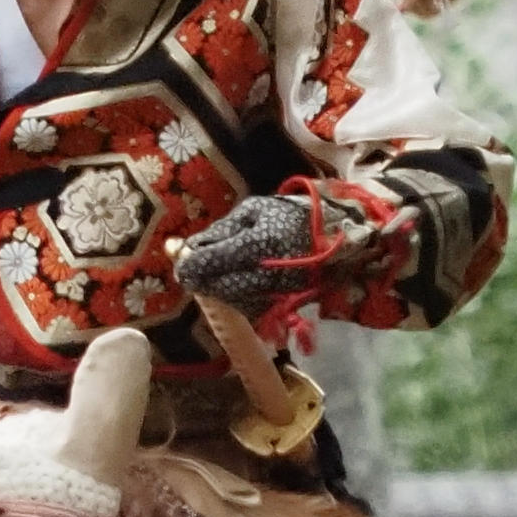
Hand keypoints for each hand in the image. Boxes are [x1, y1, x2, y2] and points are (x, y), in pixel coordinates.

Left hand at [168, 192, 328, 313]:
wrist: (337, 237)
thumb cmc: (291, 215)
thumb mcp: (255, 210)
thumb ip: (223, 229)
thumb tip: (193, 246)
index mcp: (260, 243)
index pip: (216, 261)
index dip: (193, 266)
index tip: (180, 266)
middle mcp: (268, 272)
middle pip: (221, 286)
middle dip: (201, 282)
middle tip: (188, 274)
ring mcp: (277, 292)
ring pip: (234, 300)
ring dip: (216, 291)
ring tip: (207, 278)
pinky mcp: (284, 304)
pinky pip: (250, 306)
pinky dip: (235, 298)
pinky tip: (230, 286)